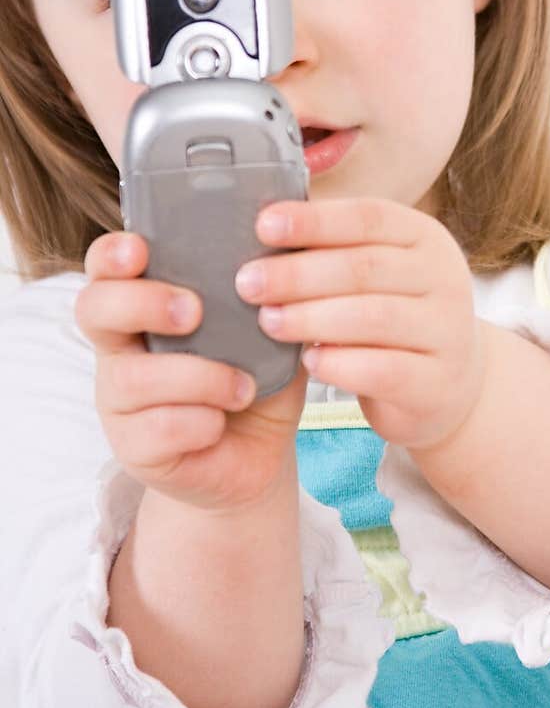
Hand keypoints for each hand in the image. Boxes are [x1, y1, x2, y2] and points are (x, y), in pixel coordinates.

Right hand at [76, 232, 309, 512]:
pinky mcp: (134, 448)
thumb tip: (296, 249)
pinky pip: (158, 428)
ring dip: (199, 377)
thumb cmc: (256, 379)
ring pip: (133, 377)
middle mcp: (121, 350)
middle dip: (143, 303)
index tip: (141, 249)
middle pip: (95, 310)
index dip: (112, 255)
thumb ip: (268, 295)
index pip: (106, 268)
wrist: (257, 458)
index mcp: (144, 308)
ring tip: (243, 387)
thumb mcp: (268, 332)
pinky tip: (222, 422)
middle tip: (194, 312)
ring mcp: (119, 401)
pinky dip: (201, 422)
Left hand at [236, 197, 487, 453]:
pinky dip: (341, 364)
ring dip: (312, 318)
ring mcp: (447, 331)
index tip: (263, 225)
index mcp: (424, 238)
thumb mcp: (377, 276)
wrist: (449, 385)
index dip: (315, 220)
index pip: (368, 218)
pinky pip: (385, 370)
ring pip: (374, 317)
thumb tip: (263, 231)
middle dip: (299, 274)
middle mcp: (444, 278)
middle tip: (248, 282)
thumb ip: (334, 253)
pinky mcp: (438, 381)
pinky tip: (308, 362)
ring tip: (268, 321)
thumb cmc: (394, 319)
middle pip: (366, 268)